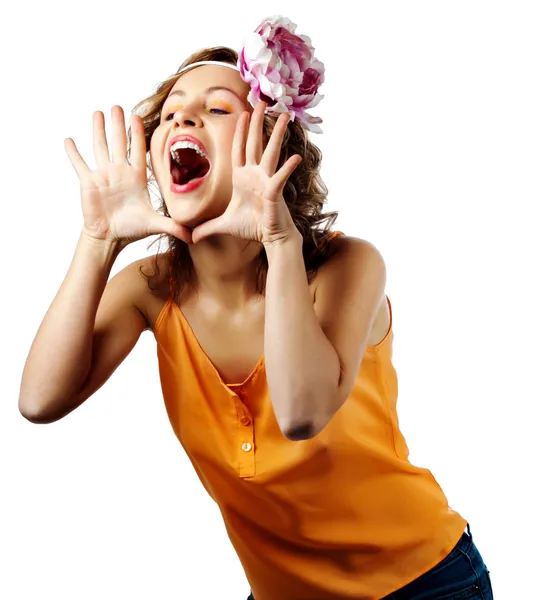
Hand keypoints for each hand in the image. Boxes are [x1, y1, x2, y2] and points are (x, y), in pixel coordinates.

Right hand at [64, 106, 191, 246]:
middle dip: (118, 126)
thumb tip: (194, 236)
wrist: (110, 237)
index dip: (137, 135)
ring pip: (100, 148)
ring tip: (98, 113)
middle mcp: (120, 172)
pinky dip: (74, 153)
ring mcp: (103, 176)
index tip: (136, 116)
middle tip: (117, 106)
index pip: (138, 151)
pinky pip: (80, 165)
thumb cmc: (132, 229)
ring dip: (98, 131)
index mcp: (136, 177)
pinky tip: (69, 140)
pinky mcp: (88, 183)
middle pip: (119, 144)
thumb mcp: (155, 225)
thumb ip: (174, 226)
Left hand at [190, 101, 301, 245]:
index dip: (239, 131)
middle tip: (261, 102)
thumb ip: (206, 228)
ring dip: (277, 134)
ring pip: (271, 152)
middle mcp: (255, 175)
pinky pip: (281, 177)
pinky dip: (288, 168)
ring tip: (285, 115)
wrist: (270, 238)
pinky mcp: (275, 192)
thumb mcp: (223, 226)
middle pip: (255, 143)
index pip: (239, 149)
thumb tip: (191, 237)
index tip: (242, 114)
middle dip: (257, 122)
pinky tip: (295, 157)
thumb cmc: (251, 227)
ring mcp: (266, 181)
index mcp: (243, 177)